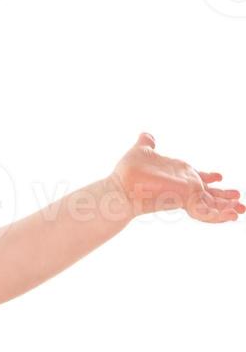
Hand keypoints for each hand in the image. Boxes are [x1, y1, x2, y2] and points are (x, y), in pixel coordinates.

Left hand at [109, 132, 241, 221]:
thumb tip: (146, 135)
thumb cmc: (127, 172)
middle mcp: (184, 187)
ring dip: (226, 209)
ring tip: (241, 211)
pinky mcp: (185, 201)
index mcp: (179, 176)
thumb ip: (147, 144)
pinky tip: (232, 216)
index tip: (220, 176)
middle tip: (241, 204)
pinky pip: (205, 211)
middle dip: (225, 199)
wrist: (119, 186)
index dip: (209, 178)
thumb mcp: (142, 152)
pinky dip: (219, 215)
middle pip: (210, 195)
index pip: (198, 178)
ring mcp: (185, 195)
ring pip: (211, 206)